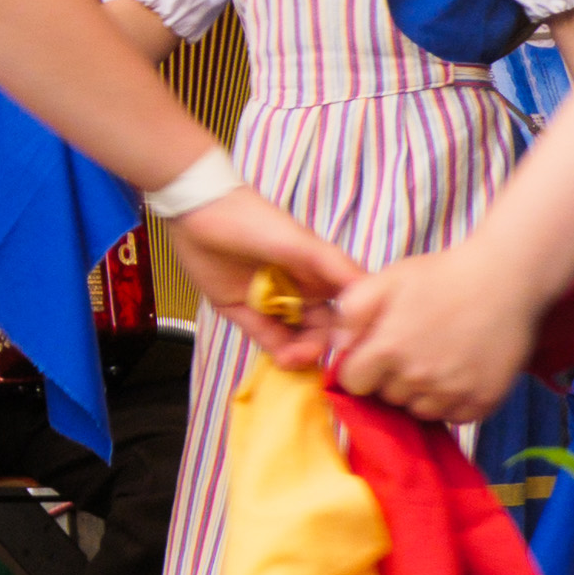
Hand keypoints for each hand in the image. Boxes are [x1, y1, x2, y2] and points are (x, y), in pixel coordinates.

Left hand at [156, 188, 351, 365]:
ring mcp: (273, 303)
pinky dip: (276, 350)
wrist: (198, 214)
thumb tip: (375, 293)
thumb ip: (337, 268)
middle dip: (321, 347)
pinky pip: (265, 337)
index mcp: (320, 275)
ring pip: (294, 339)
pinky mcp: (244, 312)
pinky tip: (282, 357)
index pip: (346, 309)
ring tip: (293, 360)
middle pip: (322, 330)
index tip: (356, 348)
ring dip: (298, 353)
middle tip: (315, 357)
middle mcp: (301, 291)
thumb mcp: (303, 243)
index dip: (353, 329)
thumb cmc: (258, 223)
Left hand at [325, 243, 541, 423]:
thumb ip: (350, 313)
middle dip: (391, 378)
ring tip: (436, 358)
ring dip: (420, 392)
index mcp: (388, 350)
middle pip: (387, 397)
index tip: (376, 352)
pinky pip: (452, 416)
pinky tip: (457, 371)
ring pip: (419, 410)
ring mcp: (452, 393)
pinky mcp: (482, 402)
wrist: (505, 280)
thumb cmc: (441, 276)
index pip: (354, 383)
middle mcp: (418, 378)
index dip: (361, 367)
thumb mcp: (386, 280)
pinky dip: (451, 401)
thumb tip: (337, 346)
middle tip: (413, 348)